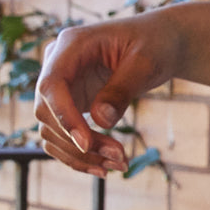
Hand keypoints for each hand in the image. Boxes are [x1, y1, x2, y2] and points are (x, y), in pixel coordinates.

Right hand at [34, 12, 180, 175]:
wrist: (161, 43)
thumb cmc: (155, 44)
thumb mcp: (145, 63)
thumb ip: (122, 89)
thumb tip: (101, 121)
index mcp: (71, 44)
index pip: (51, 85)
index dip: (64, 117)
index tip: (86, 144)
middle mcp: (57, 65)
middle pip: (48, 112)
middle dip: (80, 142)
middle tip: (119, 159)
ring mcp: (60, 86)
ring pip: (51, 130)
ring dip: (79, 155)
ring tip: (118, 165)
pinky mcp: (69, 104)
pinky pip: (62, 136)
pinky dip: (79, 155)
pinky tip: (105, 166)